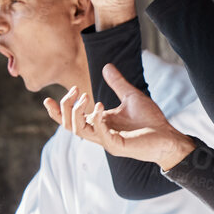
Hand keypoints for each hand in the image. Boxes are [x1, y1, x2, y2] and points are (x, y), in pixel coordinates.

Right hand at [45, 64, 195, 169]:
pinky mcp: (117, 147)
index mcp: (99, 123)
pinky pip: (100, 135)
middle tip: (75, 91)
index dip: (57, 111)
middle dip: (66, 107)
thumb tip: (106, 66)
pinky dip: (97, 120)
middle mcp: (99, 133)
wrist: (167, 136)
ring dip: (77, 113)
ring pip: (79, 131)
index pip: (71, 120)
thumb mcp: (131, 96)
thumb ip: (117, 83)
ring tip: (84, 96)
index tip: (47, 99)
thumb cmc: (150, 120)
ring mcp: (107, 141)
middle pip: (69, 125)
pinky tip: (99, 106)